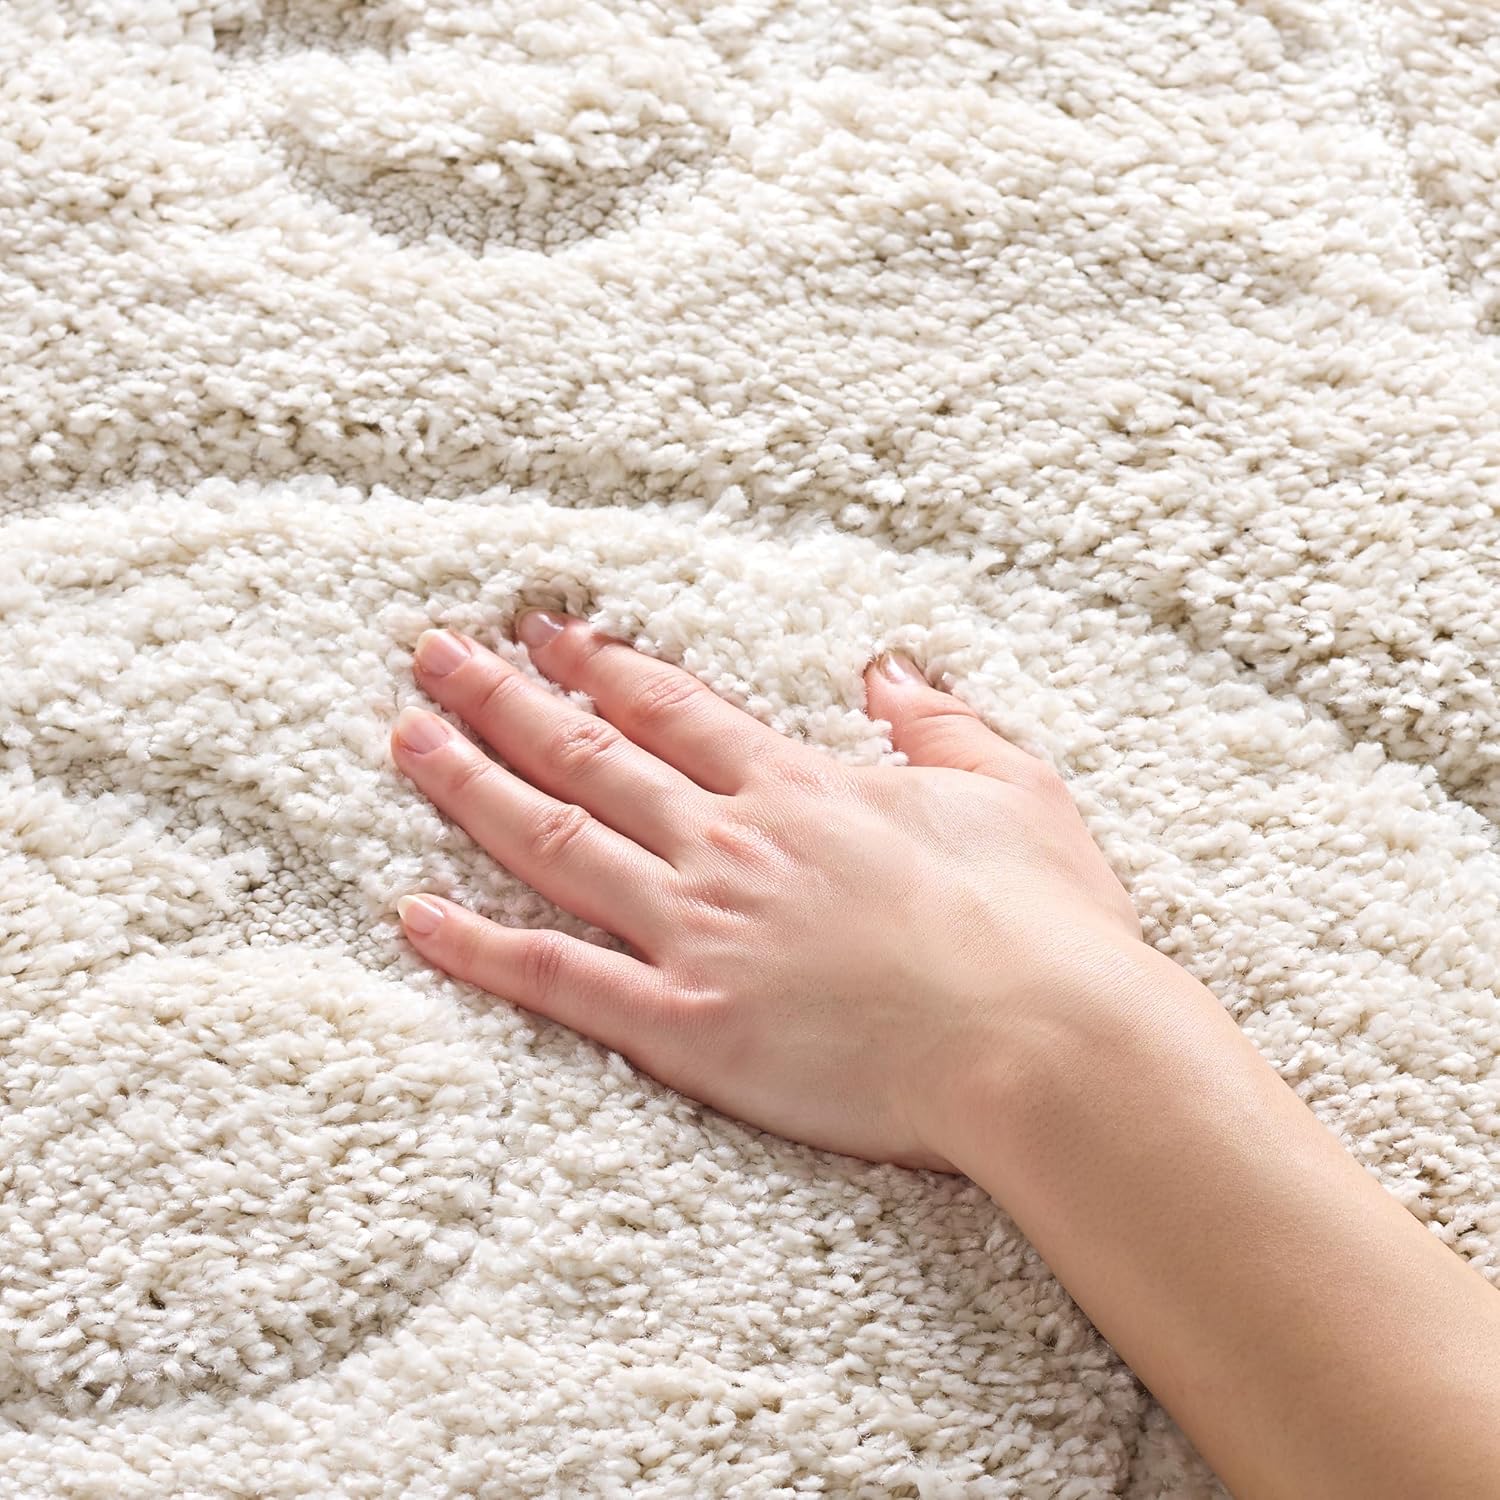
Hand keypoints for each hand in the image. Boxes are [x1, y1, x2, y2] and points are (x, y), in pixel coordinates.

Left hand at [389, 611, 1143, 1172]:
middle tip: (433, 655)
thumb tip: (888, 671)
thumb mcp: (1013, 785)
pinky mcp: (685, 1023)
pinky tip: (413, 914)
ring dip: (470, 787)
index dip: (601, 666)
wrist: (1044, 1040)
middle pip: (587, 756)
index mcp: (798, 788)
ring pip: (553, 841)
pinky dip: (479, 946)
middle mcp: (729, 843)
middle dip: (502, 699)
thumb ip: (938, 723)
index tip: (545, 634)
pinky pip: (556, 977)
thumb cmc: (1043, 919)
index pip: (671, 708)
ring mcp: (697, 929)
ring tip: (405, 739)